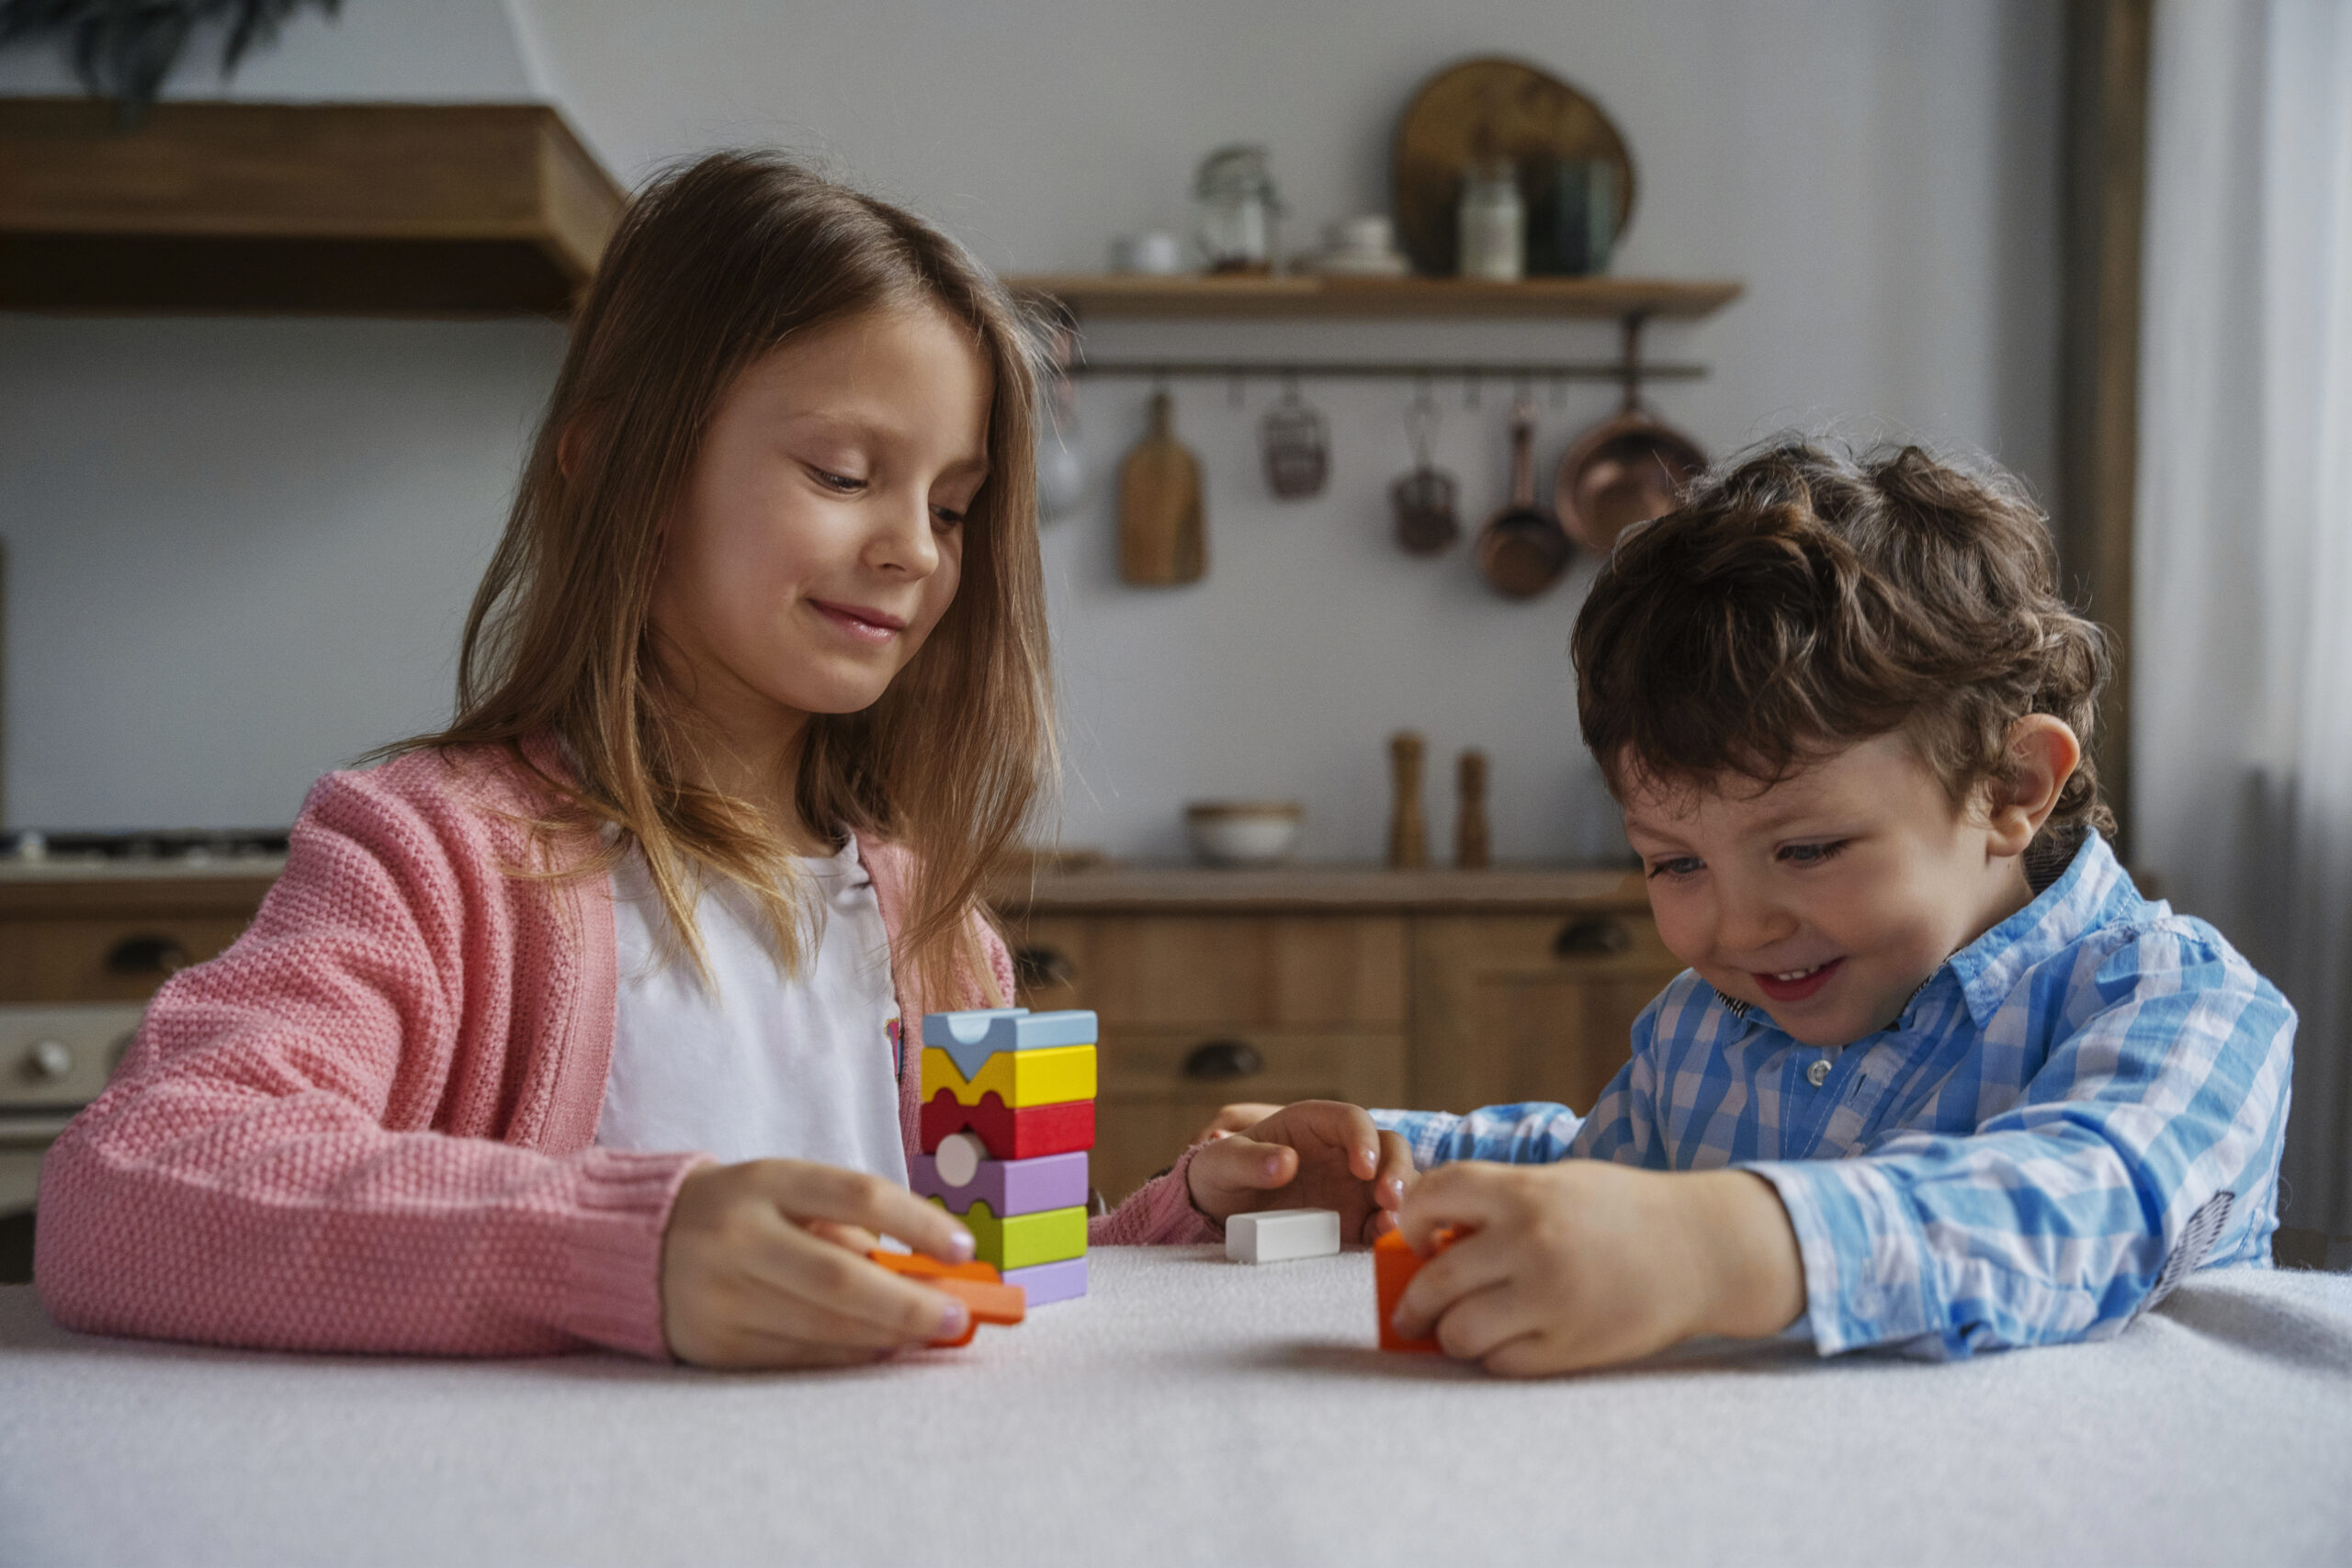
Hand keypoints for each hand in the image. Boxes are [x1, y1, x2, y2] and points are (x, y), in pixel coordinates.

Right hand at [660, 1158, 977, 1368]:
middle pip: (842, 1279)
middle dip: (910, 1303)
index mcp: (766, 1182)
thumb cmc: (740, 1212)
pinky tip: (878, 1350)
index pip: (859, 1195)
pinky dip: (847, 1356)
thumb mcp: (785, 1191)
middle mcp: (740, 1237)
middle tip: (958, 1317)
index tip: (964, 1248)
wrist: (633, 1243)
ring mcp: (722, 1296)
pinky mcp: (715, 1345)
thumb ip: (849, 1225)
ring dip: (887, 1336)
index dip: (919, 1223)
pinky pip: (797, 1358)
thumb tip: (926, 1274)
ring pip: (824, 1327)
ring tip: (927, 1335)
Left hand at [1184, 1099, 1414, 1242]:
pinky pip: (1383, 1221)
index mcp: (1313, 1125)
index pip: (1351, 1119)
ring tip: (1391, 1223)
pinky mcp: (1354, 1220)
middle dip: (1396, 1169)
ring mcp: (1352, 1187)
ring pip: (1397, 1182)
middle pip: (1388, 1147)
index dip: (1363, 1138)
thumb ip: (1249, 1159)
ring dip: (1404, 1199)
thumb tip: (1285, 1163)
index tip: (1363, 1166)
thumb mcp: (1222, 1162)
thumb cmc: (1221, 1174)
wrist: (1217, 1214)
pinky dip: (1391, 1229)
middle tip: (1389, 1198)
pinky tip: (1385, 1240)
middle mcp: (1342, 1152)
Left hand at [1390, 1161, 1804, 1375]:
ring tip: (1458, 1331)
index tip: (1415, 1239)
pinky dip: (1493, 1357)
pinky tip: (1506, 1343)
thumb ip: (1496, 1204)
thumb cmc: (1621, 1212)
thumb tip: (1426, 1241)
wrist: (1701, 1249)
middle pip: (1433, 1282)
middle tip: (1410, 1313)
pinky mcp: (1570, 1348)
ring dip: (1450, 1335)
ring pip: (1458, 1334)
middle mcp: (1530, 1243)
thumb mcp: (1557, 1184)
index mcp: (1525, 1192)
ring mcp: (1549, 1299)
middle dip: (1411, 1303)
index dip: (1410, 1219)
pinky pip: (1500, 1364)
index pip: (1431, 1196)